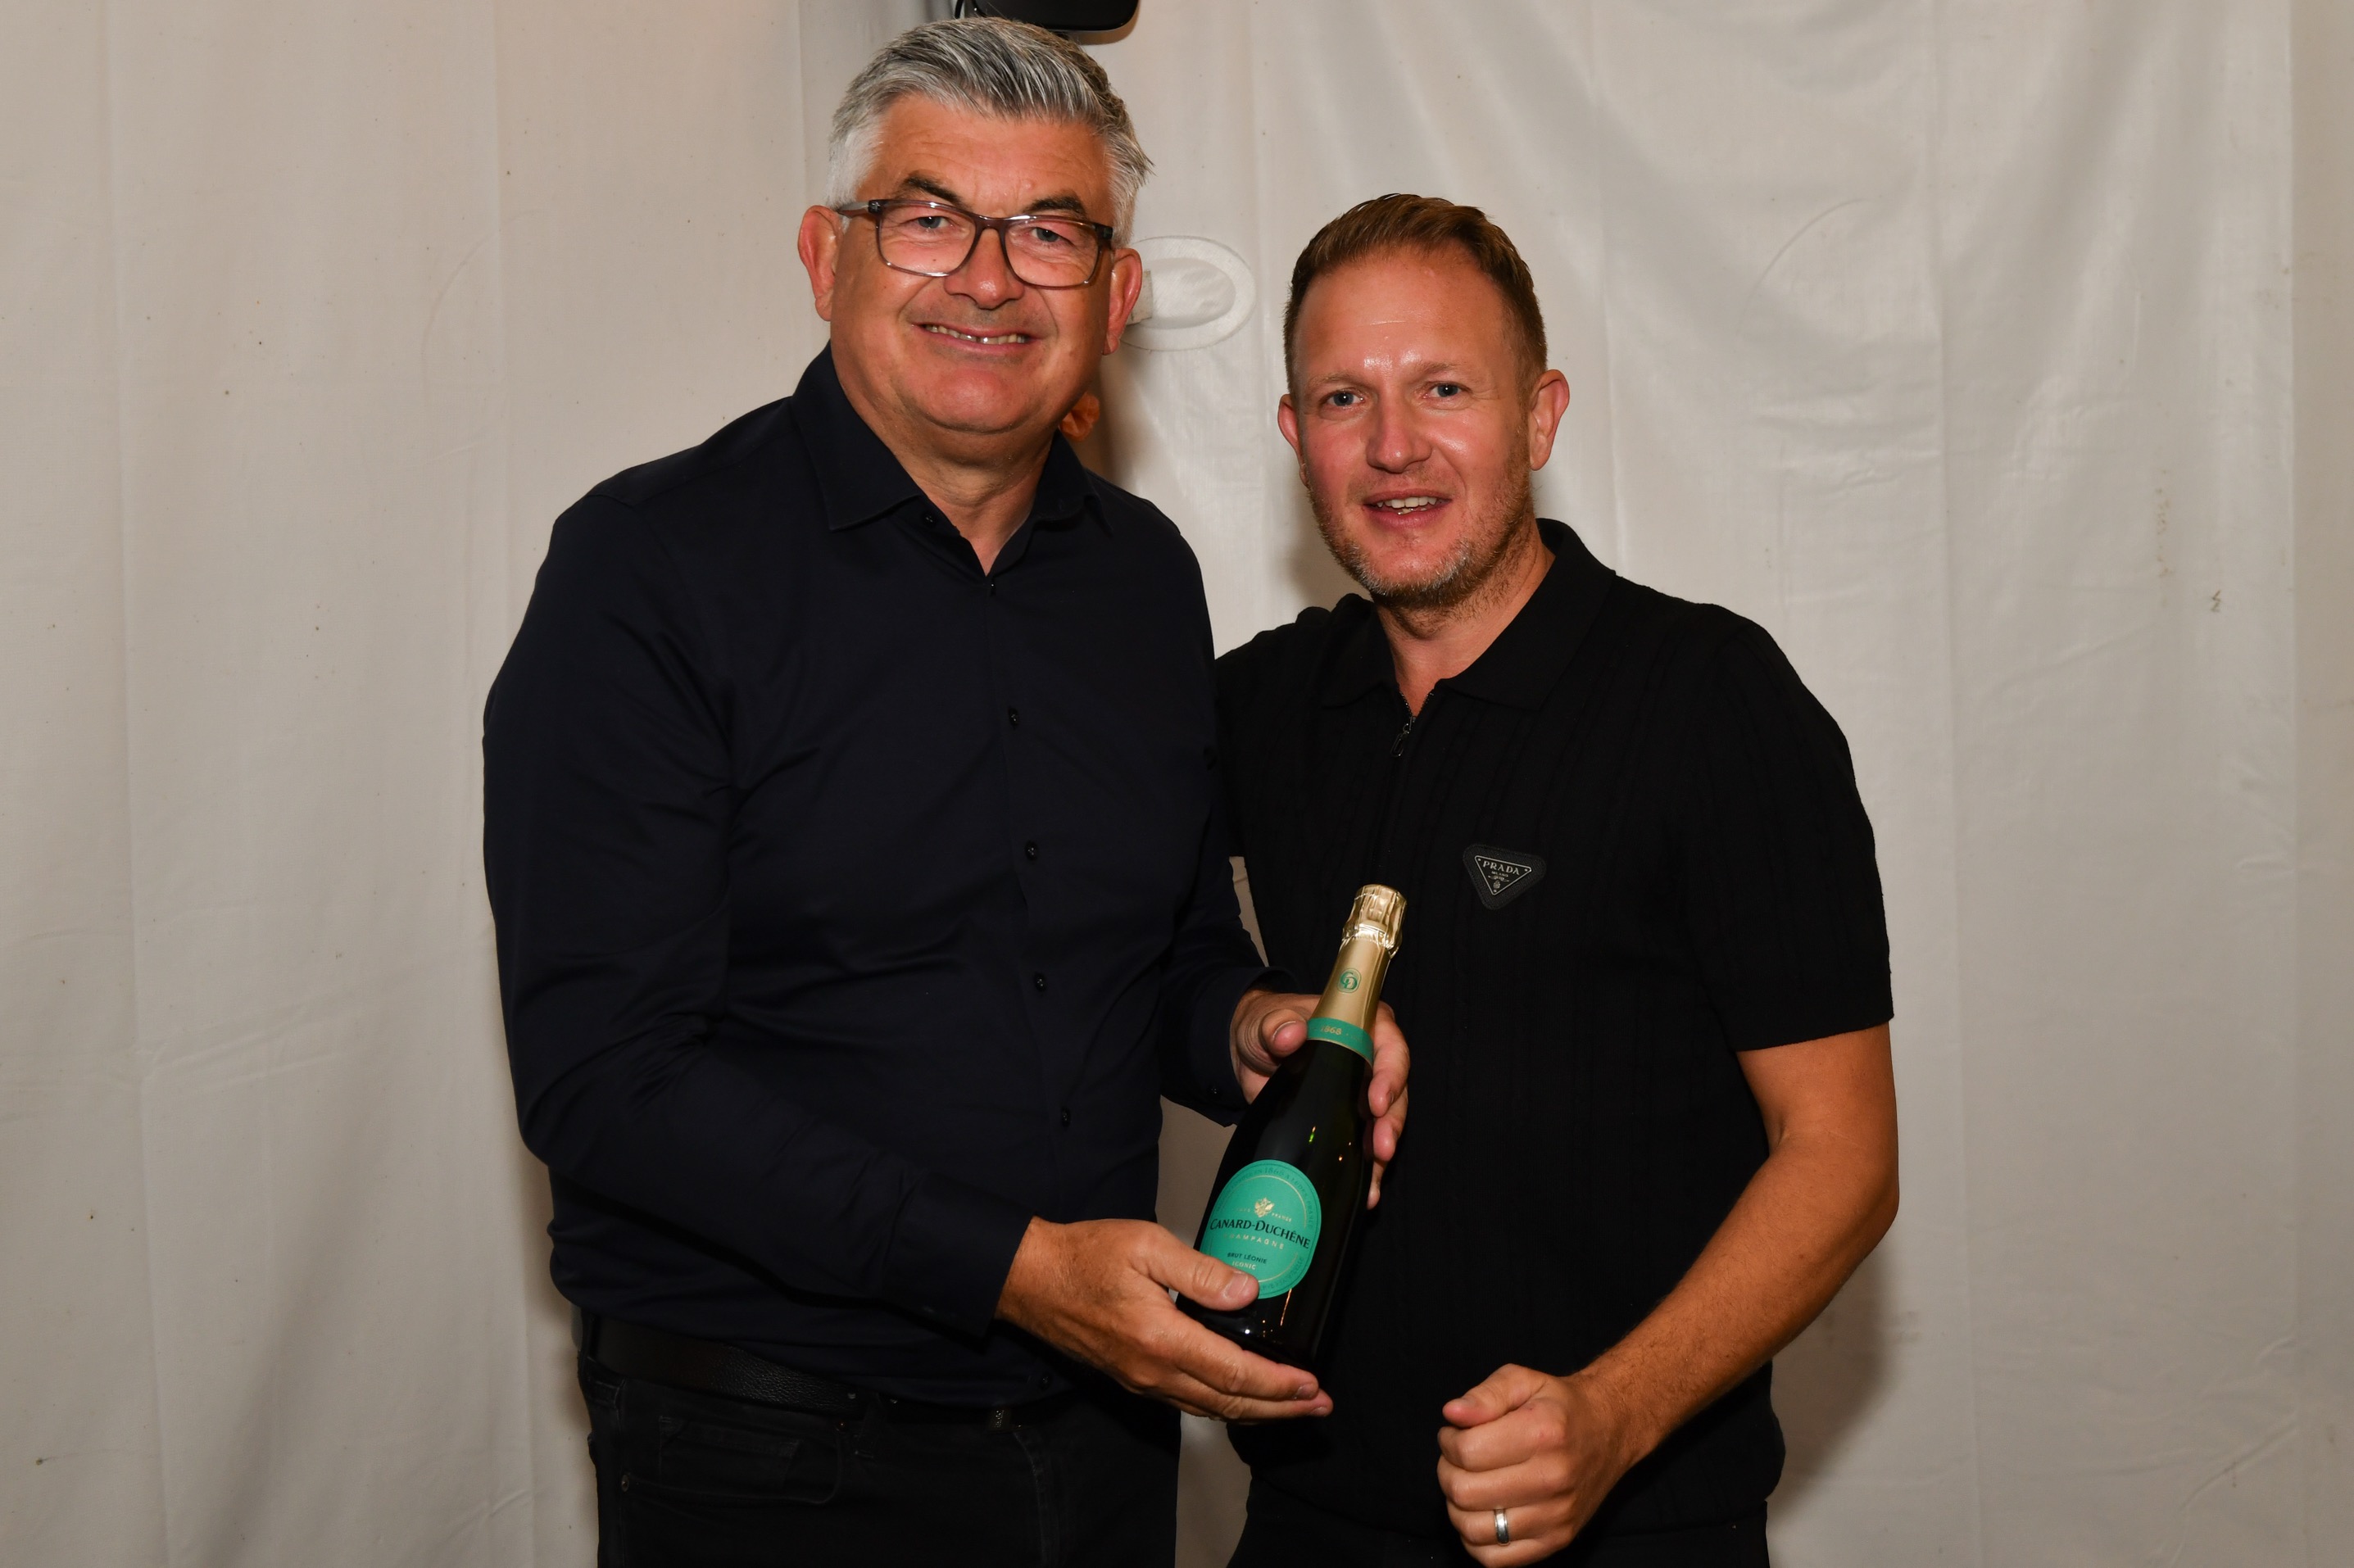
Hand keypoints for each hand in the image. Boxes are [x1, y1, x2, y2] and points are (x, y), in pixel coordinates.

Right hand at [995, 1216, 1332, 1421]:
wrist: (1030, 1279)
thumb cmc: (1084, 1256)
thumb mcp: (1146, 1245)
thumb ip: (1200, 1270)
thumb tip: (1248, 1291)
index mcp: (1161, 1338)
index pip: (1234, 1373)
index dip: (1279, 1384)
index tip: (1312, 1384)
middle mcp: (1152, 1371)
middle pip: (1229, 1403)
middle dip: (1280, 1409)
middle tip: (1319, 1406)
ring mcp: (1141, 1380)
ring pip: (1209, 1409)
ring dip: (1255, 1412)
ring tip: (1291, 1408)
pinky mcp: (1132, 1378)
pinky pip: (1187, 1403)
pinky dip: (1222, 1406)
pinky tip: (1238, 1398)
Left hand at [1229, 989, 1409, 1205]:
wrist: (1245, 1055)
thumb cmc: (1264, 1026)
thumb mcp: (1265, 1021)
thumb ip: (1276, 1025)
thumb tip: (1289, 1035)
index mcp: (1363, 1027)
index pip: (1390, 1048)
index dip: (1391, 1076)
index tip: (1377, 1102)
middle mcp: (1370, 1061)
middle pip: (1395, 1094)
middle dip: (1391, 1124)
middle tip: (1381, 1149)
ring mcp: (1359, 1094)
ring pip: (1383, 1125)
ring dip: (1381, 1155)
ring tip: (1372, 1183)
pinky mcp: (1345, 1121)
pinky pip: (1362, 1146)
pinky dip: (1364, 1170)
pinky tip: (1363, 1192)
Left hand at [1436, 1365, 1645, 1563]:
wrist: (1609, 1431)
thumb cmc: (1558, 1406)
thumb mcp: (1522, 1380)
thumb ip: (1485, 1394)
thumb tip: (1451, 1414)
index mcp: (1542, 1433)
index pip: (1467, 1451)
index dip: (1448, 1441)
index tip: (1455, 1434)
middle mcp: (1553, 1479)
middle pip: (1465, 1492)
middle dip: (1448, 1473)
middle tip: (1458, 1459)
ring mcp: (1556, 1516)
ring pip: (1473, 1530)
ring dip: (1457, 1507)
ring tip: (1469, 1484)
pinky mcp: (1557, 1540)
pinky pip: (1495, 1558)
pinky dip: (1476, 1539)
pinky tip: (1483, 1512)